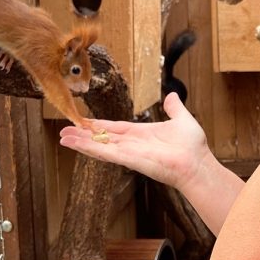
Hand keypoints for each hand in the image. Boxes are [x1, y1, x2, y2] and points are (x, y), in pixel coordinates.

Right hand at [59, 92, 210, 190]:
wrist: (197, 164)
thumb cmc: (192, 147)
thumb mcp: (181, 119)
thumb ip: (174, 108)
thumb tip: (171, 96)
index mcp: (141, 134)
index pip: (114, 128)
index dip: (98, 125)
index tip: (83, 121)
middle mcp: (132, 144)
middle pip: (102, 137)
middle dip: (83, 135)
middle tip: (64, 131)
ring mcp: (128, 153)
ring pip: (99, 145)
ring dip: (80, 142)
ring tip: (63, 137)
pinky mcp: (128, 159)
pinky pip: (105, 152)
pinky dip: (89, 148)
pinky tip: (75, 144)